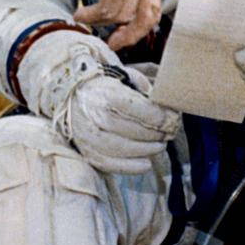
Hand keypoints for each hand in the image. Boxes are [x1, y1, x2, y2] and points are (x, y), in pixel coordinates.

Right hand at [16, 29, 178, 173]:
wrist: (71, 96)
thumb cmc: (104, 86)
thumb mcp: (123, 77)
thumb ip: (144, 88)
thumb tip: (166, 105)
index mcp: (104, 93)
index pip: (138, 109)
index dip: (160, 116)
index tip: (173, 117)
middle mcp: (93, 116)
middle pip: (132, 130)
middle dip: (157, 133)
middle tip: (170, 132)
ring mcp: (88, 137)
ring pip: (123, 149)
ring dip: (148, 150)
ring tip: (160, 145)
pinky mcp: (87, 152)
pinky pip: (111, 165)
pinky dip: (132, 167)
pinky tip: (147, 161)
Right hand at [49, 0, 187, 49]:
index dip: (189, 9)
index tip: (188, 24)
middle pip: (151, 16)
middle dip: (132, 33)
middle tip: (119, 39)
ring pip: (125, 16)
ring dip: (104, 21)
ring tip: (90, 18)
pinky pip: (107, 11)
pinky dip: (92, 16)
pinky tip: (84, 14)